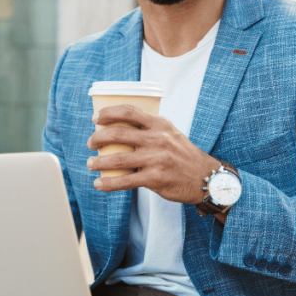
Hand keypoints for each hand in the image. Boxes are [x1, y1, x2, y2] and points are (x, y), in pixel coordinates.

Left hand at [86, 104, 219, 204]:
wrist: (205, 178)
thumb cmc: (182, 155)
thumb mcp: (170, 134)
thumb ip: (149, 129)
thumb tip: (118, 129)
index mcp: (160, 124)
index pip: (130, 111)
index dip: (108, 112)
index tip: (95, 118)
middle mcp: (158, 139)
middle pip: (119, 134)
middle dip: (98, 138)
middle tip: (90, 143)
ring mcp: (156, 159)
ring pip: (118, 159)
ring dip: (99, 162)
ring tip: (90, 163)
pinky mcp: (155, 179)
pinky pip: (125, 181)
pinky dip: (108, 183)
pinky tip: (98, 184)